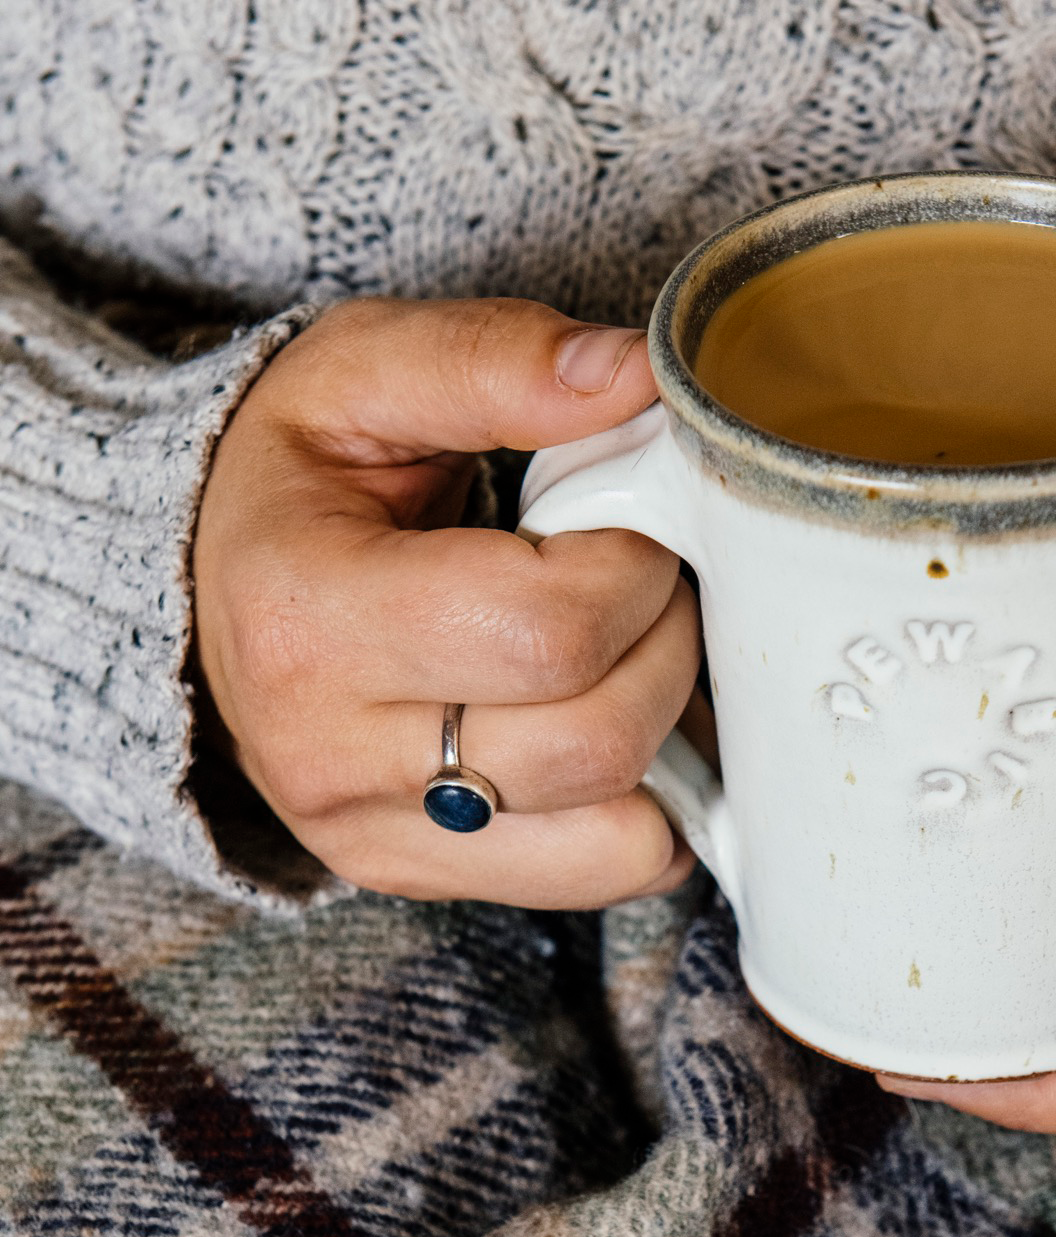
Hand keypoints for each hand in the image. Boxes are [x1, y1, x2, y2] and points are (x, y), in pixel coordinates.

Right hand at [194, 296, 701, 906]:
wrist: (209, 585)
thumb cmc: (295, 476)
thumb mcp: (363, 374)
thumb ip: (496, 360)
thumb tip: (635, 379)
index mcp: (309, 616)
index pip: (550, 631)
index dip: (634, 568)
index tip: (623, 523)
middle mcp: (328, 752)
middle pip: (596, 739)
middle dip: (664, 644)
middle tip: (643, 582)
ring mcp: (371, 834)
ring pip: (615, 828)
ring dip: (666, 729)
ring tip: (626, 651)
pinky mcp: (413, 874)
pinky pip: (600, 876)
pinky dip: (651, 811)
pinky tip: (619, 733)